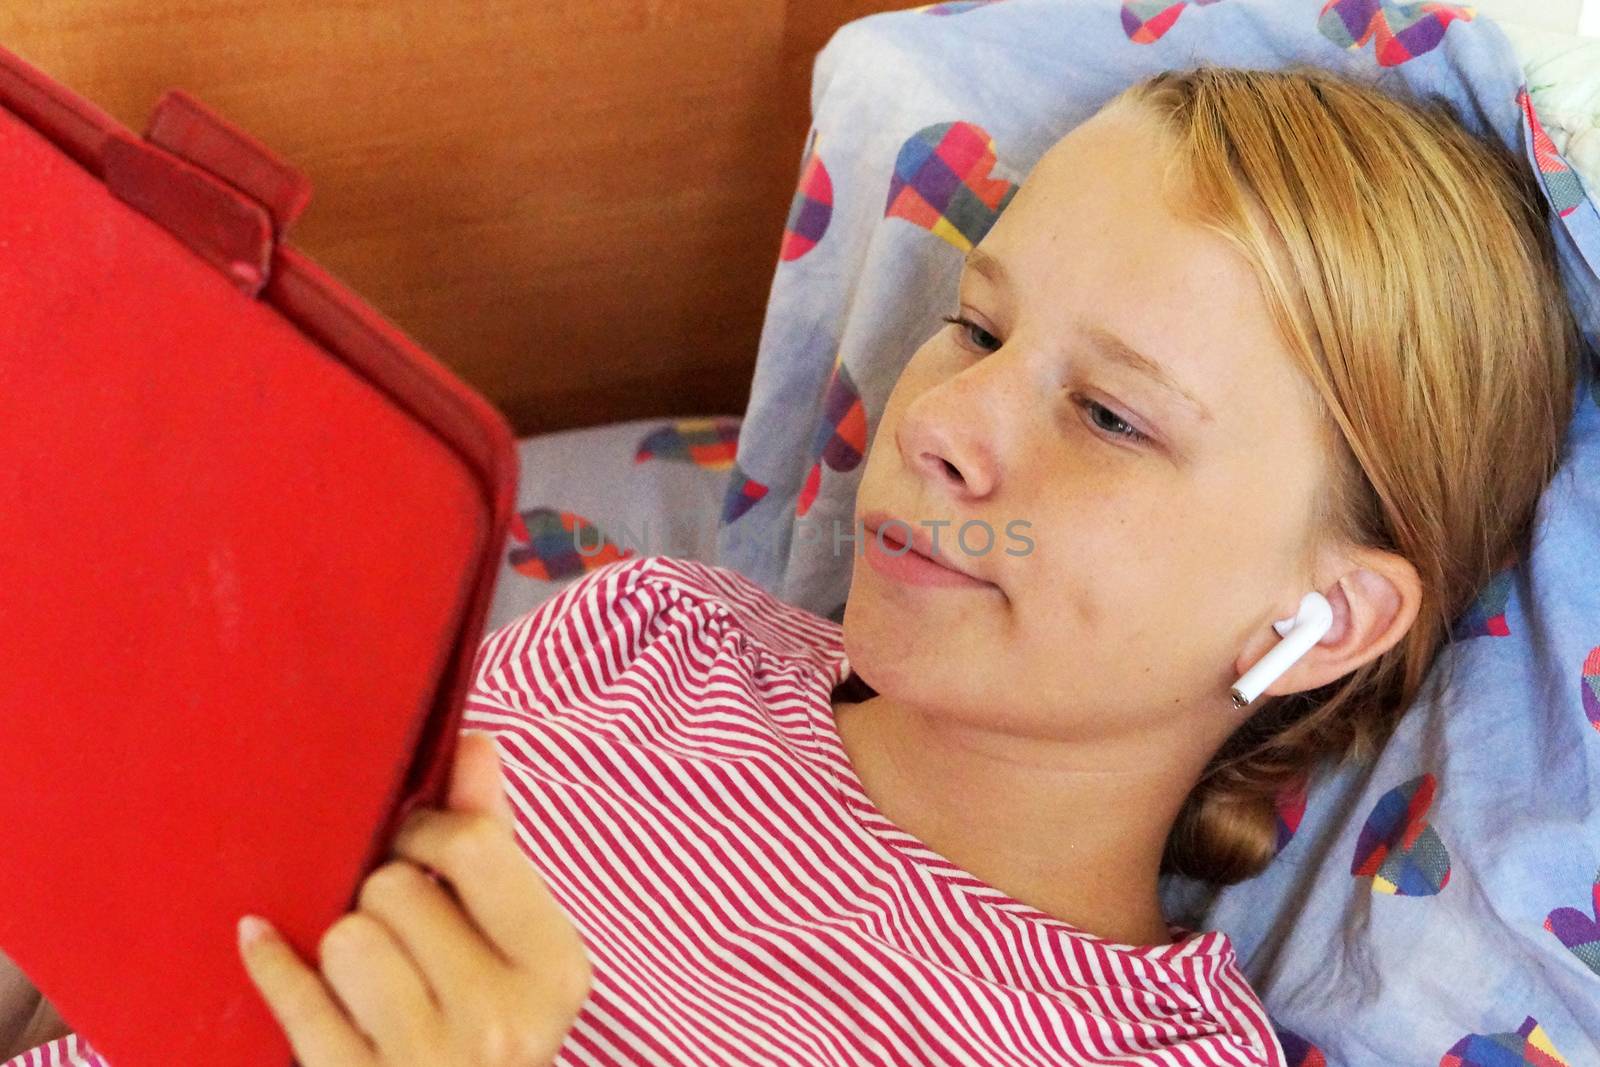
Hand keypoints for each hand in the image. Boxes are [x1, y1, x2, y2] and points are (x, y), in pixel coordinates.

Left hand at [236, 731, 592, 1064]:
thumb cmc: (486, 1027)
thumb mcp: (514, 944)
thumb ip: (495, 841)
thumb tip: (475, 744)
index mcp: (554, 967)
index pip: (472, 846)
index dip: (426, 830)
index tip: (413, 842)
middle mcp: (503, 1019)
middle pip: (396, 889)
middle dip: (383, 897)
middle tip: (397, 926)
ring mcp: (431, 1063)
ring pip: (346, 938)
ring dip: (342, 944)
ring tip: (365, 970)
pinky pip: (296, 997)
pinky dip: (274, 966)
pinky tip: (264, 944)